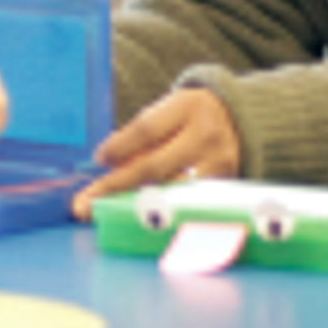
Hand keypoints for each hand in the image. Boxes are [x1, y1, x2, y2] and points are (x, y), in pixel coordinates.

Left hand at [73, 86, 242, 217]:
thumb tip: (109, 164)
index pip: (146, 129)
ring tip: (107, 215)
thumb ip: (143, 135)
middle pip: (155, 167)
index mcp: (188, 107)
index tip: (99, 159)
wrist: (241, 119)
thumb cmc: (191, 116)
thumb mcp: (170, 111)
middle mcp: (205, 136)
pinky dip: (160, 211)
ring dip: (135, 205)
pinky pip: (185, 202)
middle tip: (86, 204)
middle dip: (117, 186)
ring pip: (169, 191)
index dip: (119, 146)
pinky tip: (139, 219)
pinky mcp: (224, 188)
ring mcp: (218, 165)